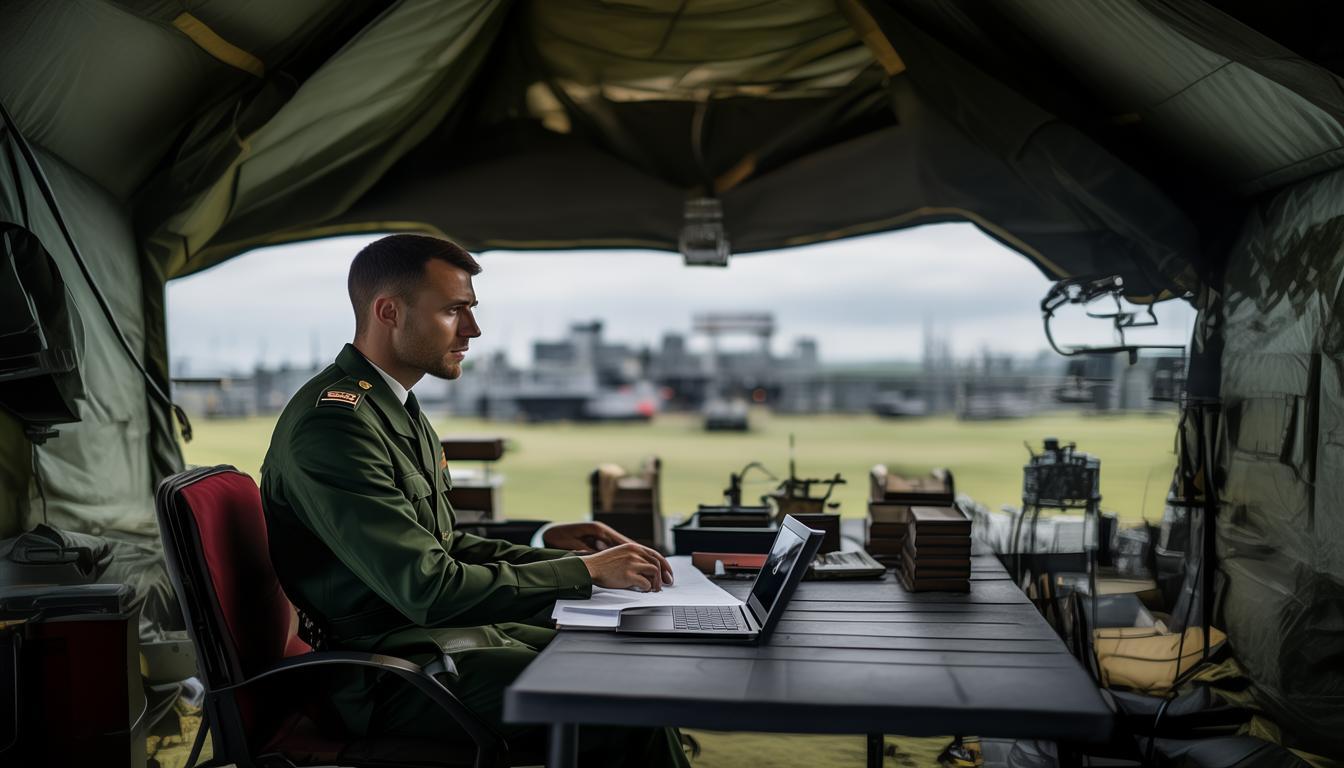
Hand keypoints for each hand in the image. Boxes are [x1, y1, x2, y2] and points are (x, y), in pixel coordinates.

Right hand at [545, 522, 672, 583]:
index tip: (668, 573)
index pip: (655, 554)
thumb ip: (633, 557)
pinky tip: (643, 590)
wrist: (589, 567)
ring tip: (653, 588)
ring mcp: (631, 563)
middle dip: (664, 575)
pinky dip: (647, 588)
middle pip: (657, 563)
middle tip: (666, 583)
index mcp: (633, 547)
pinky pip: (645, 583)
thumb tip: (647, 567)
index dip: (665, 564)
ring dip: (656, 582)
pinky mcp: (628, 574)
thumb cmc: (602, 564)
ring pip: (654, 572)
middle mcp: (634, 553)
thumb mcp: (620, 554)